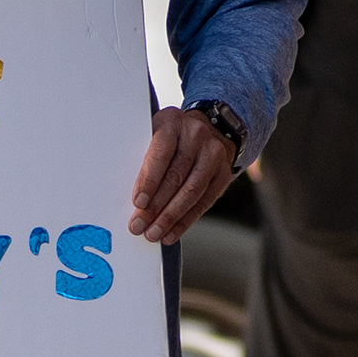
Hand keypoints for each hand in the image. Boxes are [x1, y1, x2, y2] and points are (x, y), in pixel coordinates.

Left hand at [128, 106, 236, 242]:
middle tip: (139, 226)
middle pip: (176, 177)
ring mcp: (214, 154)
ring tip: (153, 233)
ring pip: (191, 192)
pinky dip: (186, 221)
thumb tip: (133, 198)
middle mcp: (196, 136)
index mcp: (172, 123)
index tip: (138, 202)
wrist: (210, 127)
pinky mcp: (224, 173)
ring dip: (170, 218)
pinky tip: (171, 233)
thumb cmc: (171, 137)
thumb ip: (143, 158)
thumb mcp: (154, 134)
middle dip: (156, 206)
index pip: (161, 154)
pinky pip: (204, 202)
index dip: (149, 180)